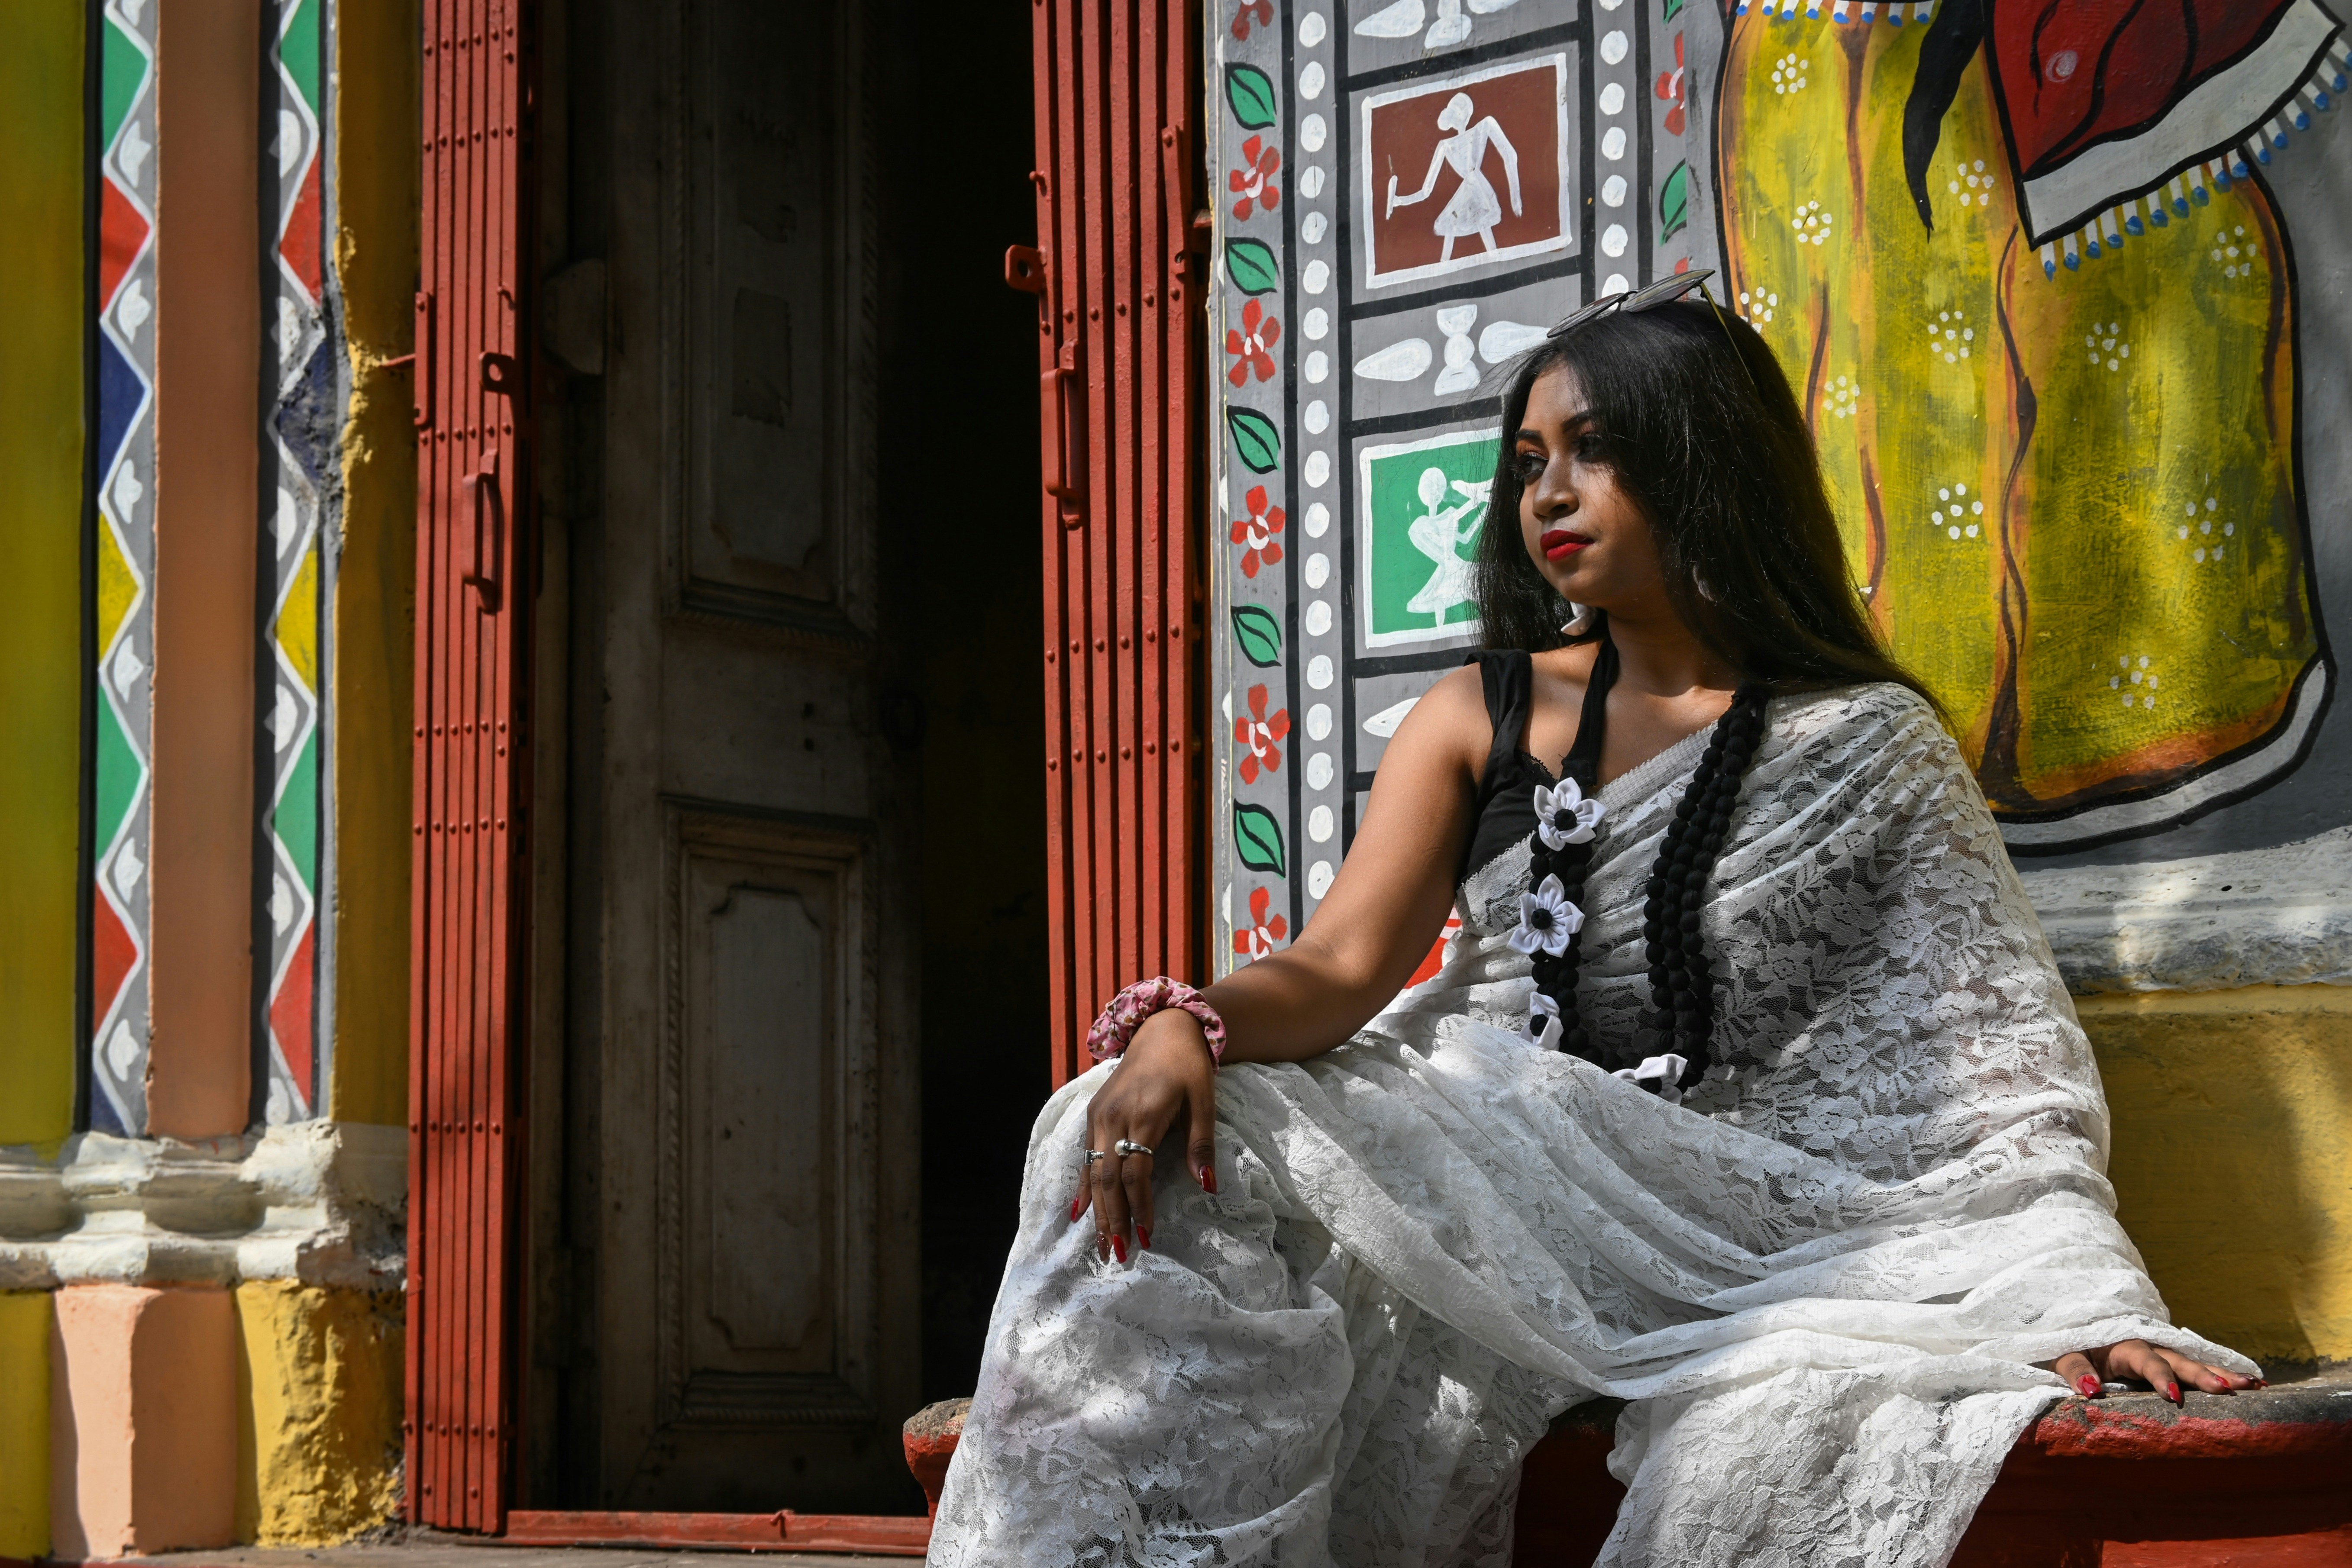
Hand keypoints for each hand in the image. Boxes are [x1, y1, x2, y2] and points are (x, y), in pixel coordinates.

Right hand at [1070, 1008, 1218, 1263]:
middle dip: (1113, 1218)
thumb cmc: (1189, 1066)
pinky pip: (1086, 1155)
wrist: (1163, 1028)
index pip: (1137, 1171)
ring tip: (1101, 1243)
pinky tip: (1078, 1211)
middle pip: (1109, 1177)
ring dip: (1097, 1209)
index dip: (1141, 1207)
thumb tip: (1207, 1187)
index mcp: (1144, 1114)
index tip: (1147, 1237)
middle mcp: (1114, 1116)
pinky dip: (1083, 1185)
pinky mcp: (1094, 1112)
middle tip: (1116, 1254)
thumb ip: (1201, 1145)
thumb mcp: (1204, 1101)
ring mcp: (1100, 1114)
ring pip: (1094, 1170)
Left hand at [2053, 1340, 2262, 1404]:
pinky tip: (2253, 1383)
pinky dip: (2224, 1373)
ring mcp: (2164, 1353)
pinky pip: (2199, 1366)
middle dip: (2206, 1375)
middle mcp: (2150, 1346)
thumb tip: (2090, 1391)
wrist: (2073, 1329)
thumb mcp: (2063, 1356)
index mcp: (2124, 1344)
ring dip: (2224, 1373)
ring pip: (2197, 1362)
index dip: (2160, 1377)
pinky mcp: (2170, 1361)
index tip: (2174, 1396)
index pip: (2147, 1361)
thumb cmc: (2068, 1345)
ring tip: (2255, 1385)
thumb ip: (2076, 1371)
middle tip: (2233, 1388)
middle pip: (2182, 1361)